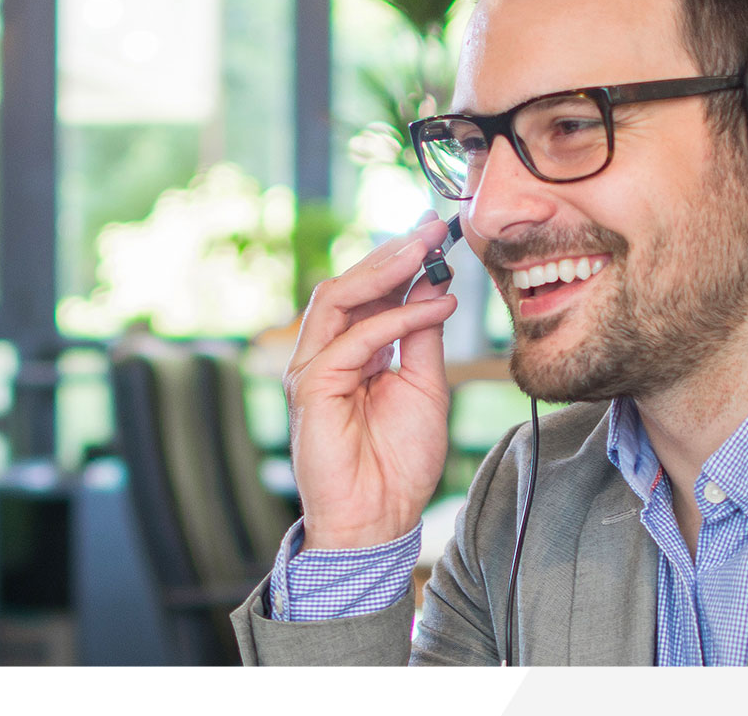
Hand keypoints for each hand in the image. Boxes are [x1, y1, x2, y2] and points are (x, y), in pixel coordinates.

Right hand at [286, 213, 459, 550]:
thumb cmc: (399, 460)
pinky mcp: (310, 387)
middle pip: (349, 285)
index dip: (401, 260)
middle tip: (432, 227)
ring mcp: (312, 368)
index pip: (369, 292)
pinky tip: (433, 307)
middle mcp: (325, 353)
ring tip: (427, 249)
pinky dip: (395, 318)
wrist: (379, 518)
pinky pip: (353, 339)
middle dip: (391, 252)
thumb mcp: (425, 385)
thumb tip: (435, 284)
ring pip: (338, 297)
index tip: (437, 232)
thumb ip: (422, 335)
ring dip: (385, 269)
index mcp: (351, 351)